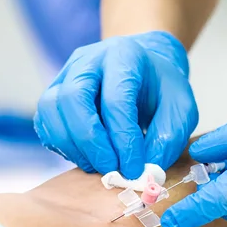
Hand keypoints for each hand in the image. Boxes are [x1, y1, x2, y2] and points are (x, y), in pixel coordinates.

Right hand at [34, 31, 197, 178]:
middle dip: (91, 143)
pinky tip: (87, 157)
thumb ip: (169, 138)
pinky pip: (45, 123)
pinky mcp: (52, 95)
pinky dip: (62, 146)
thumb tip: (146, 170)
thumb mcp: (181, 108)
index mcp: (124, 56)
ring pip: (50, 110)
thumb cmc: (162, 89)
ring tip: (99, 166)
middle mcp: (87, 61)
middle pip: (73, 100)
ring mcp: (64, 75)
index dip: (123, 140)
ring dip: (73, 147)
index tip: (133, 169)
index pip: (115, 100)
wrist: (143, 69)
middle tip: (111, 170)